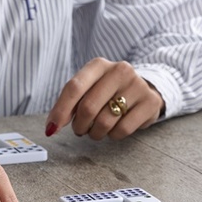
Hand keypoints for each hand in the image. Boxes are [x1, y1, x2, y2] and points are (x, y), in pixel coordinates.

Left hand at [45, 57, 163, 140]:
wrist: (145, 90)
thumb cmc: (109, 92)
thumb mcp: (90, 89)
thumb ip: (70, 103)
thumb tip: (52, 126)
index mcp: (99, 65)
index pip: (74, 87)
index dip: (61, 110)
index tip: (52, 128)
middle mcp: (119, 71)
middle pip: (88, 107)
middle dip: (79, 125)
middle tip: (80, 130)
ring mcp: (137, 86)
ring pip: (105, 122)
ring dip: (95, 133)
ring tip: (97, 130)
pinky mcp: (150, 102)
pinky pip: (122, 130)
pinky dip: (113, 135)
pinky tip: (114, 129)